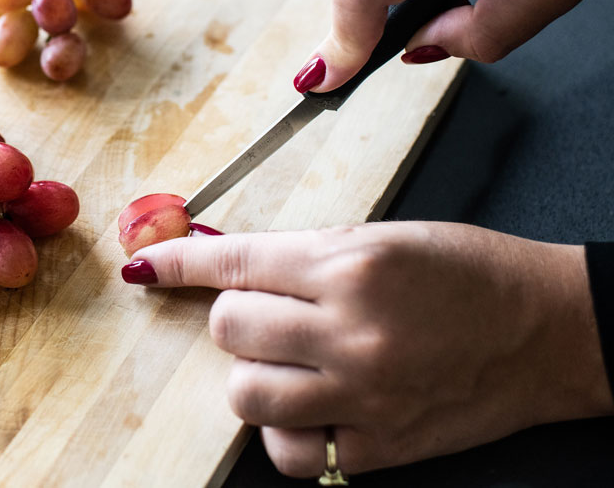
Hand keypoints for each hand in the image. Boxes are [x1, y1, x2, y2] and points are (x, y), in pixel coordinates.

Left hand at [121, 221, 612, 475]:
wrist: (545, 331)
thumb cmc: (466, 271)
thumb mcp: (381, 237)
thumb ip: (298, 254)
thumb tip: (220, 260)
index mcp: (351, 266)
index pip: (236, 264)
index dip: (178, 262)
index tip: (144, 266)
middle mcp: (351, 332)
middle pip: (229, 329)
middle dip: (236, 316)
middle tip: (271, 312)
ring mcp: (363, 398)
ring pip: (245, 394)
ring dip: (254, 372)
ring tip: (290, 360)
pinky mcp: (377, 448)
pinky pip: (289, 451)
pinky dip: (289, 428)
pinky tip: (315, 405)